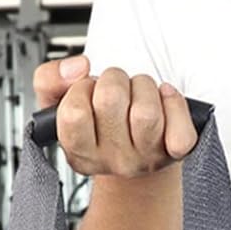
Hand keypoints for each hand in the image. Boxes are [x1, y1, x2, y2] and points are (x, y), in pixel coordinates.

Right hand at [31, 55, 197, 176]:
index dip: (80, 90)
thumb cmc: (99, 125)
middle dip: (113, 79)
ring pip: (146, 112)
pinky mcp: (175, 154)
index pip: (74, 113)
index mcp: (82, 153)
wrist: (138, 154)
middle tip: (116, 88)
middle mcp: (115, 161)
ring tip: (138, 93)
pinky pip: (181, 133)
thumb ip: (49, 79)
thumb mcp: (60, 103)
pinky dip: (175, 104)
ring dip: (143, 86)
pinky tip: (164, 99)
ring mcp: (147, 159)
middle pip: (111, 101)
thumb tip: (78, 68)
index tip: (87, 91)